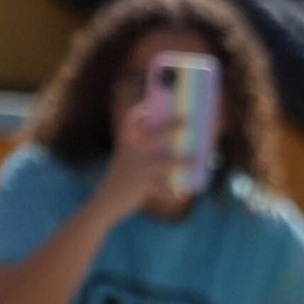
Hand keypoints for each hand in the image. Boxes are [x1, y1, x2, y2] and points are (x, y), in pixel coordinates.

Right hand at [98, 93, 182, 222]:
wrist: (104, 202)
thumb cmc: (122, 179)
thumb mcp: (127, 161)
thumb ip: (142, 150)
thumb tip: (172, 143)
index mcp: (127, 143)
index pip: (130, 119)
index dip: (140, 109)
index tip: (152, 101)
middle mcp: (132, 153)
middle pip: (154, 135)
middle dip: (171, 127)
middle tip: (188, 121)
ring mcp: (137, 170)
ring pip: (164, 163)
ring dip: (182, 162)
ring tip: (198, 162)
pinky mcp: (141, 187)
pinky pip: (162, 188)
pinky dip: (173, 190)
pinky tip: (183, 193)